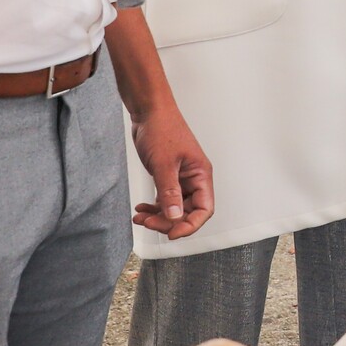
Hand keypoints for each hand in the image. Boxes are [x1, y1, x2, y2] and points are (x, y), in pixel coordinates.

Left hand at [130, 100, 214, 240]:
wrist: (149, 111)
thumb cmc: (162, 129)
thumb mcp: (164, 164)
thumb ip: (170, 192)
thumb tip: (174, 217)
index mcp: (201, 174)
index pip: (204, 209)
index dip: (190, 225)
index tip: (172, 233)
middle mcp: (194, 178)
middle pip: (188, 211)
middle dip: (168, 221)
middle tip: (149, 223)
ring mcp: (181, 177)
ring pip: (175, 207)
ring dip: (158, 216)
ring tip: (141, 217)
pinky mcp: (169, 175)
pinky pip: (165, 198)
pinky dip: (153, 206)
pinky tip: (141, 208)